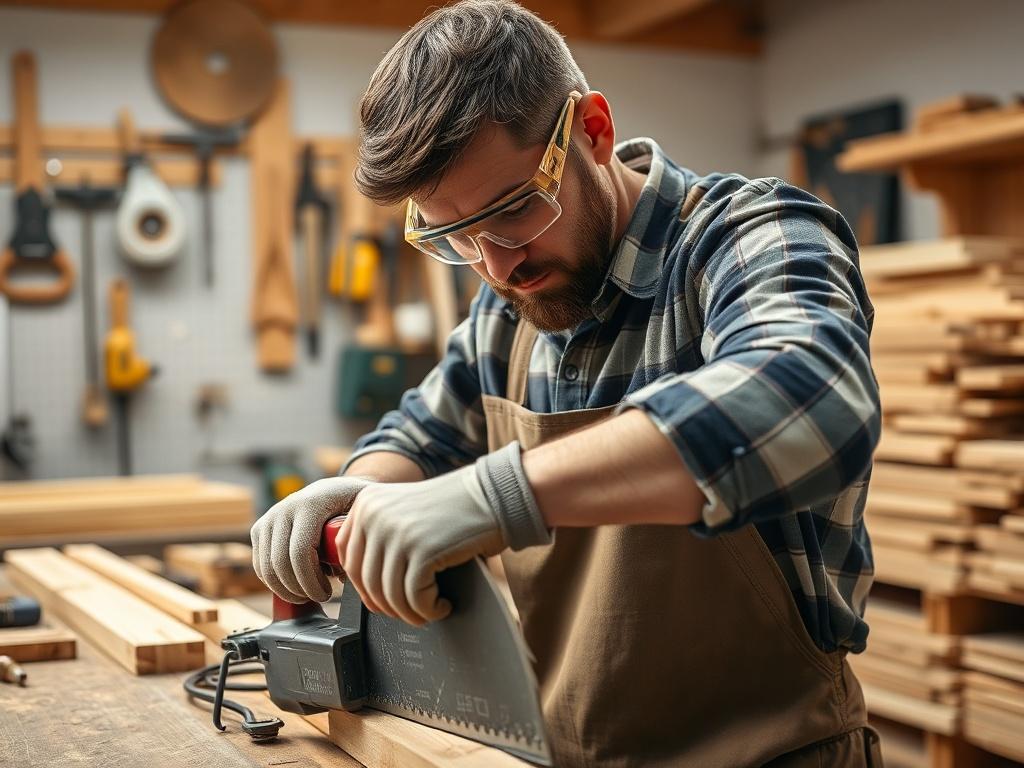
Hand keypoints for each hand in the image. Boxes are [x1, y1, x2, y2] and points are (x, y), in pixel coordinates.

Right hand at [251, 475, 372, 602]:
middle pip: (280, 563)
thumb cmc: (353, 507)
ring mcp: (269, 518)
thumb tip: (344, 576)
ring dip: (286, 590)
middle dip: (299, 590)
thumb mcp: (363, 515)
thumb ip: (356, 540)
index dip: (311, 581)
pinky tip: (296, 586)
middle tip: (319, 597)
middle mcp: (284, 509)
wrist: (333, 490)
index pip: (300, 552)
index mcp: (310, 505)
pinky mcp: (259, 529)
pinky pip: (260, 566)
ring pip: (266, 568)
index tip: (327, 593)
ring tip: (308, 595)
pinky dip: (275, 583)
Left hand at [335, 442, 550, 625]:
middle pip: (365, 581)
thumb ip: (379, 534)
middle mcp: (375, 515)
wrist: (493, 495)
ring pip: (389, 595)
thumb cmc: (454, 508)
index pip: (346, 557)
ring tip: (429, 610)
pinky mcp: (423, 551)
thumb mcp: (403, 510)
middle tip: (409, 611)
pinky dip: (429, 610)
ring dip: (410, 612)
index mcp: (366, 504)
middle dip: (387, 606)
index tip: (381, 598)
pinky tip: (442, 605)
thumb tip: (366, 585)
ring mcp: (398, 533)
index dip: (362, 585)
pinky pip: (415, 599)